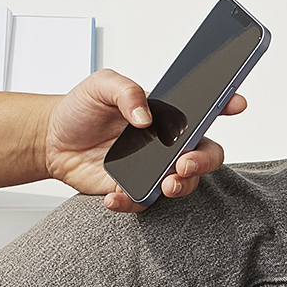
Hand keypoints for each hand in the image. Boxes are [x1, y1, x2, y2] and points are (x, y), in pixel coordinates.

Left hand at [39, 68, 248, 211]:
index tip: (236, 102)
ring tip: (164, 184)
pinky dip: (133, 202)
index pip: (204, 108)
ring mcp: (152, 168)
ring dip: (181, 186)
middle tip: (184, 163)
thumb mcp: (100, 85)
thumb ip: (125, 91)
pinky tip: (116, 195)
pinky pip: (144, 202)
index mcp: (165, 113)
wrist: (51, 139)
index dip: (225, 104)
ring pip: (184, 182)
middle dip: (204, 161)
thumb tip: (144, 116)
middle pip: (205, 154)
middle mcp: (166, 142)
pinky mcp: (133, 189)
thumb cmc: (80, 108)